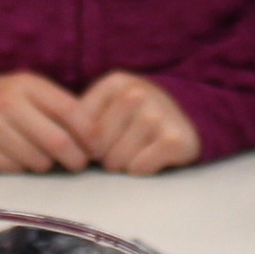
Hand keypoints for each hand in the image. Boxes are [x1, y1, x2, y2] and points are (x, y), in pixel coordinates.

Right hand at [0, 71, 90, 173]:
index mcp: (26, 84)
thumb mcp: (23, 89)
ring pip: (38, 160)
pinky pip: (13, 169)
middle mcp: (8, 103)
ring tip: (42, 160)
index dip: (90, 134)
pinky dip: (21, 169)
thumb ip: (55, 106)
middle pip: (58, 140)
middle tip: (78, 164)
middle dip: (75, 158)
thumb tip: (94, 136)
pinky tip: (16, 160)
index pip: (71, 111)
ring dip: (46, 165)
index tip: (97, 147)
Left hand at [73, 73, 199, 176]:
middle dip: (105, 154)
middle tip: (123, 146)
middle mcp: (138, 93)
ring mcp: (158, 114)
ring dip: (124, 164)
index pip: (79, 126)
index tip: (100, 138)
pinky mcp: (175, 139)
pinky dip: (142, 170)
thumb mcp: (108, 108)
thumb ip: (81, 121)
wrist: (185, 122)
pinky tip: (153, 157)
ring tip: (138, 151)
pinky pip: (139, 168)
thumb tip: (69, 146)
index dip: (86, 141)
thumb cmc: (135, 120)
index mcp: (117, 83)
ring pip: (117, 160)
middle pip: (97, 146)